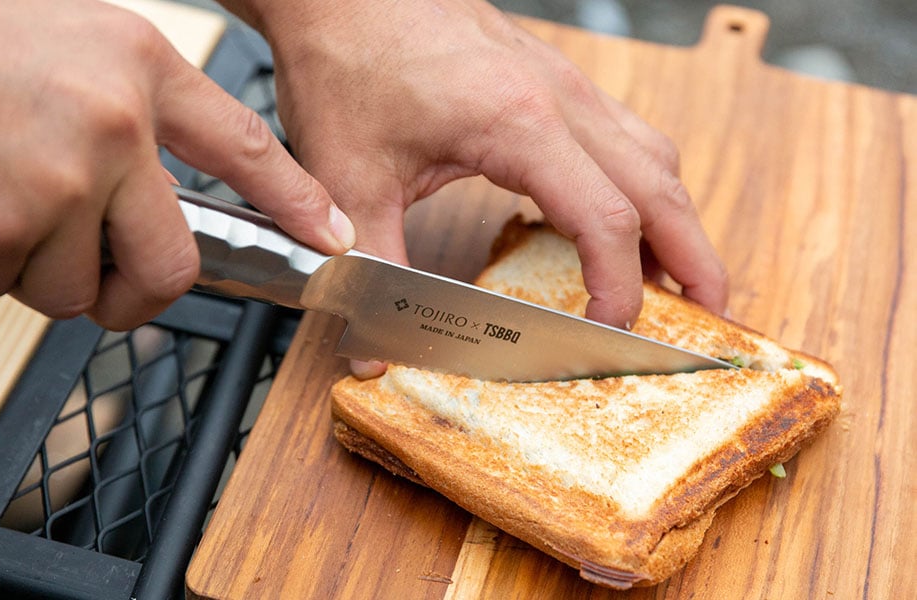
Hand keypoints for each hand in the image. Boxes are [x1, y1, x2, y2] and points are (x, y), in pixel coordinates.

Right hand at [0, 0, 353, 329]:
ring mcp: (54, 183)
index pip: (247, 148)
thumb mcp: (88, 39)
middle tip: (112, 273)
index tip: (328, 240)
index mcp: (142, 70)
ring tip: (13, 200)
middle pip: (171, 269)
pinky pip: (6, 284)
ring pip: (76, 290)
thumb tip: (174, 198)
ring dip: (46, 268)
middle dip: (138, 292)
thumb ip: (145, 111)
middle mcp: (112, 129)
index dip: (297, 203)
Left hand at [248, 0, 726, 331]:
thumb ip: (371, 262)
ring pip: (652, 155)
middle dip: (693, 258)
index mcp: (519, 123)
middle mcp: (560, 98)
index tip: (609, 335)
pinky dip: (641, 184)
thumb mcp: (350, 174)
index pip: (606, 220)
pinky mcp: (552, 77)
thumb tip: (370, 348)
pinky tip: (618, 216)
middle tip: (708, 314)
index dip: (620, 288)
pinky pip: (624, 134)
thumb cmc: (347, 60)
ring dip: (674, 218)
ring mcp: (564, 82)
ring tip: (673, 277)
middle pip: (660, 186)